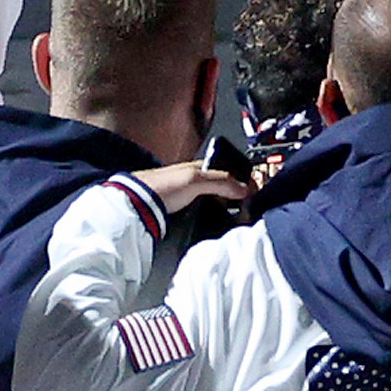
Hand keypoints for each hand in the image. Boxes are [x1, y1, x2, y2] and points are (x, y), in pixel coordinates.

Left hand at [129, 162, 251, 216]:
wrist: (137, 203)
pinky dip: (210, 217)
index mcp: (198, 167)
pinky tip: (214, 223)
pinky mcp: (180, 213)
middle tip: (246, 208)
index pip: (227, 171)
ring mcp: (186, 197)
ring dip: (221, 209)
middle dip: (233, 197)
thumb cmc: (161, 185)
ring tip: (233, 218)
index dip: (241, 180)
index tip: (253, 192)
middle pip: (221, 188)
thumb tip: (244, 188)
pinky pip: (202, 214)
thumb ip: (221, 182)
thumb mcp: (196, 180)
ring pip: (212, 202)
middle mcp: (193, 180)